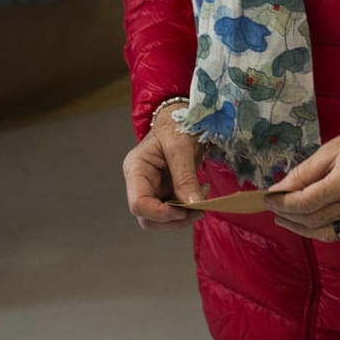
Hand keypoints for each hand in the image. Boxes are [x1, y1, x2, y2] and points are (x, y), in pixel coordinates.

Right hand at [122, 100, 205, 230]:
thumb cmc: (177, 125)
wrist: (184, 119)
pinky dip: (189, 209)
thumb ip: (185, 176)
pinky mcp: (166, 193)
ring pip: (161, 220)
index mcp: (136, 169)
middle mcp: (140, 184)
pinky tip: (201, 194)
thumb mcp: (181, 146)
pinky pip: (174, 211)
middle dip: (173, 220)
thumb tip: (193, 204)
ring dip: (184, 217)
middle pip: (148, 218)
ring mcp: (153, 190)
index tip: (183, 211)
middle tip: (198, 210)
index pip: (138, 204)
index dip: (159, 213)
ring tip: (203, 201)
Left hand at [265, 118, 339, 242]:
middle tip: (273, 208)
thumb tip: (278, 190)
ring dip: (302, 228)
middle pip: (313, 219)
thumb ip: (303, 173)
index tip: (268, 199)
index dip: (283, 204)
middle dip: (289, 216)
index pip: (306, 202)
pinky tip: (310, 223)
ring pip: (326, 232)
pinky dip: (323, 230)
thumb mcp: (330, 150)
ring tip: (287, 220)